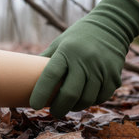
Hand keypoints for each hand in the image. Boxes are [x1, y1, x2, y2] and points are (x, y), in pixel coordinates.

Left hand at [30, 0, 138, 117]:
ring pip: (87, 99)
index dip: (41, 93)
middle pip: (70, 93)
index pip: (51, 75)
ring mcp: (101, 68)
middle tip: (54, 112)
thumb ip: (46, 60)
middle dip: (59, 108)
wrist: (111, 25)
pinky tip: (85, 100)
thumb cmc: (78, 37)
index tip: (34, 105)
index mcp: (66, 51)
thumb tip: (24, 76)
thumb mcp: (59, 43)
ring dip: (76, 107)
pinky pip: (101, 96)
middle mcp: (84, 60)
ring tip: (68, 107)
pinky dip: (92, 102)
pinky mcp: (114, 75)